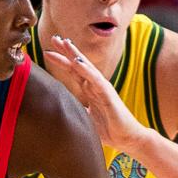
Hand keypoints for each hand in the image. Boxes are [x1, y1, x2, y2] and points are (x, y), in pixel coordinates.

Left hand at [44, 36, 151, 154]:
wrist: (128, 139)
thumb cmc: (109, 129)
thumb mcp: (85, 119)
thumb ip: (74, 112)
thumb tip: (58, 112)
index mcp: (90, 91)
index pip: (73, 72)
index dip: (62, 61)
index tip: (48, 51)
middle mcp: (95, 86)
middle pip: (78, 65)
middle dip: (66, 51)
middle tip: (54, 38)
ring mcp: (102, 89)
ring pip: (87, 68)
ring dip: (76, 55)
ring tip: (65, 43)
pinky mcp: (109, 96)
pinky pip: (96, 81)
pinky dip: (87, 71)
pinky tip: (78, 63)